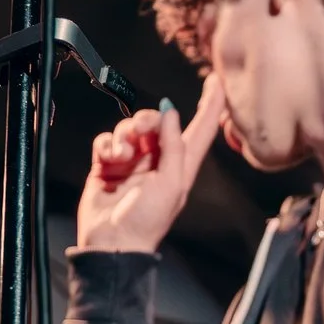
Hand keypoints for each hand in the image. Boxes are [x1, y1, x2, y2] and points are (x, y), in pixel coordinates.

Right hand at [76, 76, 225, 253]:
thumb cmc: (147, 220)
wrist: (113, 242)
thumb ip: (173, 146)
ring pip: (129, 127)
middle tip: (139, 132)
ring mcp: (132, 161)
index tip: (216, 81)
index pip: (201, 129)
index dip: (211, 104)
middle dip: (147, 120)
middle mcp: (158, 159)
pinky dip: (107, 144)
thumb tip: (170, 112)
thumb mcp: (170, 183)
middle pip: (158, 121)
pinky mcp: (107, 165)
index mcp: (182, 165)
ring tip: (120, 155)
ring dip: (124, 135)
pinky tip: (108, 158)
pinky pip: (107, 140)